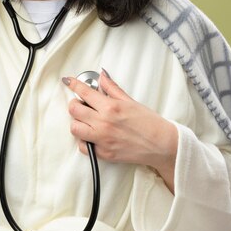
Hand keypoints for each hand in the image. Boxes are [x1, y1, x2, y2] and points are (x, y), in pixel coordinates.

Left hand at [63, 69, 177, 191]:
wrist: (161, 145)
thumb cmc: (150, 123)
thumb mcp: (130, 101)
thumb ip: (112, 89)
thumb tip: (102, 77)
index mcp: (110, 107)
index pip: (84, 92)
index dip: (74, 84)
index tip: (68, 81)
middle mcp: (103, 123)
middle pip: (74, 109)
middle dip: (75, 103)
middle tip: (83, 103)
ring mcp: (101, 140)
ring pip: (74, 128)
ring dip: (77, 121)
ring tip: (87, 120)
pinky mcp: (103, 154)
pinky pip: (82, 146)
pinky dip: (83, 140)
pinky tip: (92, 135)